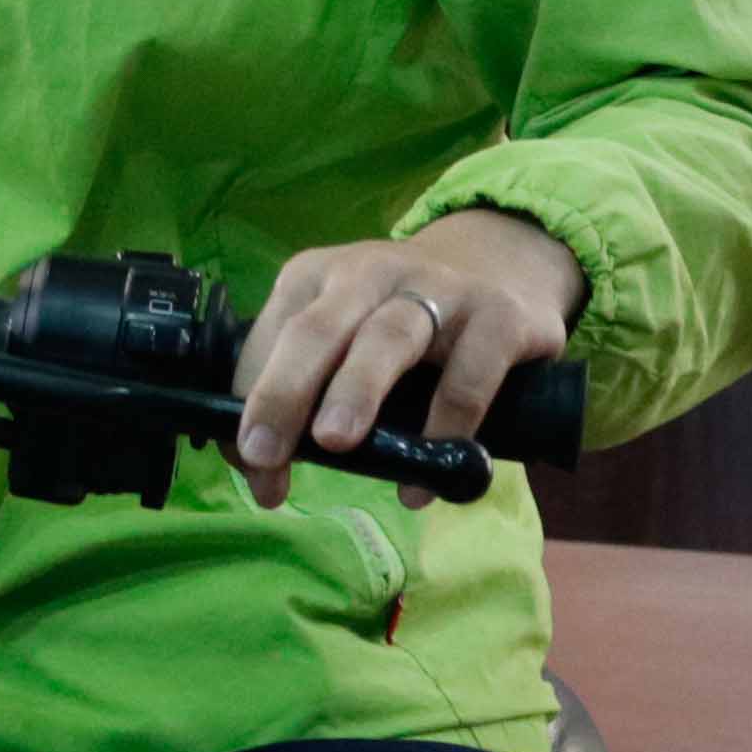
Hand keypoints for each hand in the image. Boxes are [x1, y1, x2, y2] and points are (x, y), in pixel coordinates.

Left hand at [231, 208, 583, 506]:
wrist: (502, 266)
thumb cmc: (402, 319)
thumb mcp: (345, 335)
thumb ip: (304, 391)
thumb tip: (258, 469)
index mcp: (317, 276)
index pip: (272, 338)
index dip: (251, 400)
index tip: (250, 464)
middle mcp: (371, 272)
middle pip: (317, 329)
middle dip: (284, 391)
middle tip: (263, 452)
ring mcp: (437, 288)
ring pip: (388, 337)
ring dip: (356, 389)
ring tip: (334, 443)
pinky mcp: (498, 316)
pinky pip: (467, 375)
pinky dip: (443, 430)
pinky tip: (421, 485)